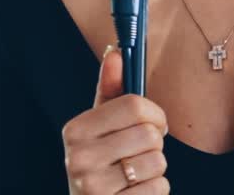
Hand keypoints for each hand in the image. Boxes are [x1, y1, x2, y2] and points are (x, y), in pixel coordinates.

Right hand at [62, 45, 169, 193]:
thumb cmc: (101, 163)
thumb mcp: (100, 127)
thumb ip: (109, 91)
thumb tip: (115, 52)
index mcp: (75, 130)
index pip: (134, 105)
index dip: (154, 113)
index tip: (154, 122)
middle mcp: (79, 158)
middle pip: (149, 134)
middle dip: (154, 144)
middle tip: (139, 153)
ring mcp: (93, 187)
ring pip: (157, 162)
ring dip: (156, 169)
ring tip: (136, 174)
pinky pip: (158, 188)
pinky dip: (155, 190)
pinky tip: (136, 192)